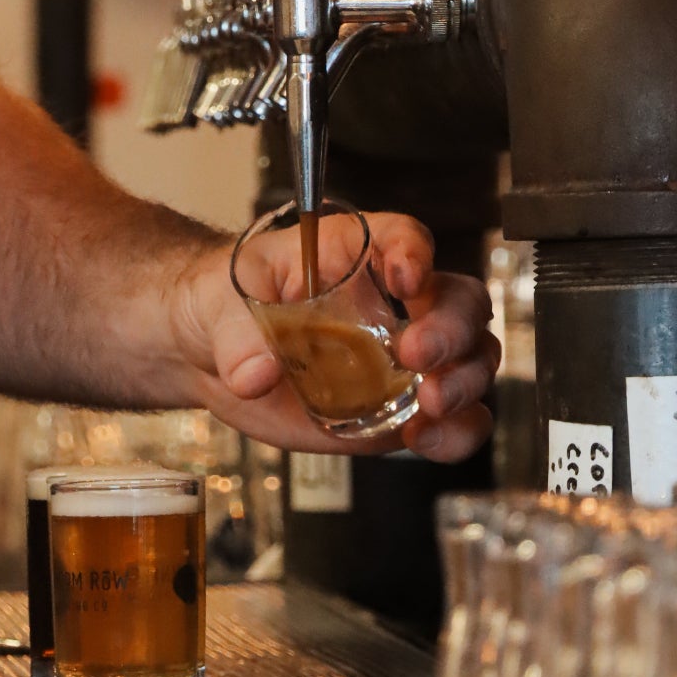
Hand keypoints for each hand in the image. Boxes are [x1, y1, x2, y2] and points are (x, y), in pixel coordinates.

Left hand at [171, 212, 499, 460]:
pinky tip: (425, 439)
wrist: (205, 356)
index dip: (416, 253)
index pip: (404, 237)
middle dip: (452, 329)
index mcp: (354, 255)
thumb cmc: (220, 301)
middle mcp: (392, 303)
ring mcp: (401, 360)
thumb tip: (255, 374)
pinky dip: (454, 434)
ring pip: (472, 360)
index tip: (407, 277)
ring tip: (430, 404)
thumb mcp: (216, 301)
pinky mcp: (397, 409)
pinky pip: (452, 421)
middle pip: (459, 300)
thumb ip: (237, 334)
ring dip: (465, 383)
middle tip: (417, 355)